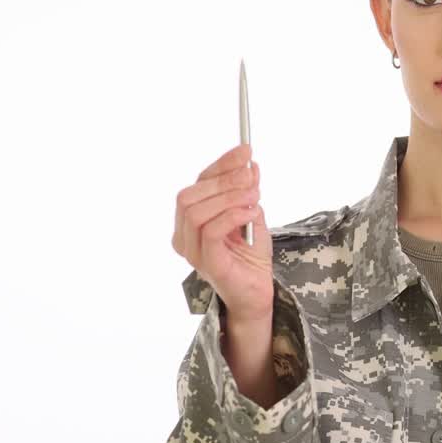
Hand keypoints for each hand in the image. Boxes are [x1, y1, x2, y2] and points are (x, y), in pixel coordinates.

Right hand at [171, 143, 274, 324]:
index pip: (198, 184)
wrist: (257, 292)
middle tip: (251, 174)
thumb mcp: (251, 214)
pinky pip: (211, 231)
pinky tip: (251, 211)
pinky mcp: (207, 262)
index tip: (245, 150)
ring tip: (254, 195)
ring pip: (196, 211)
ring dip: (228, 196)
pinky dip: (232, 215)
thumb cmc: (250, 257)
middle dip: (223, 179)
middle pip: (190, 195)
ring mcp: (192, 251)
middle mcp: (184, 236)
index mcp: (190, 221)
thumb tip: (249, 163)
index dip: (221, 164)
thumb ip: (246, 191)